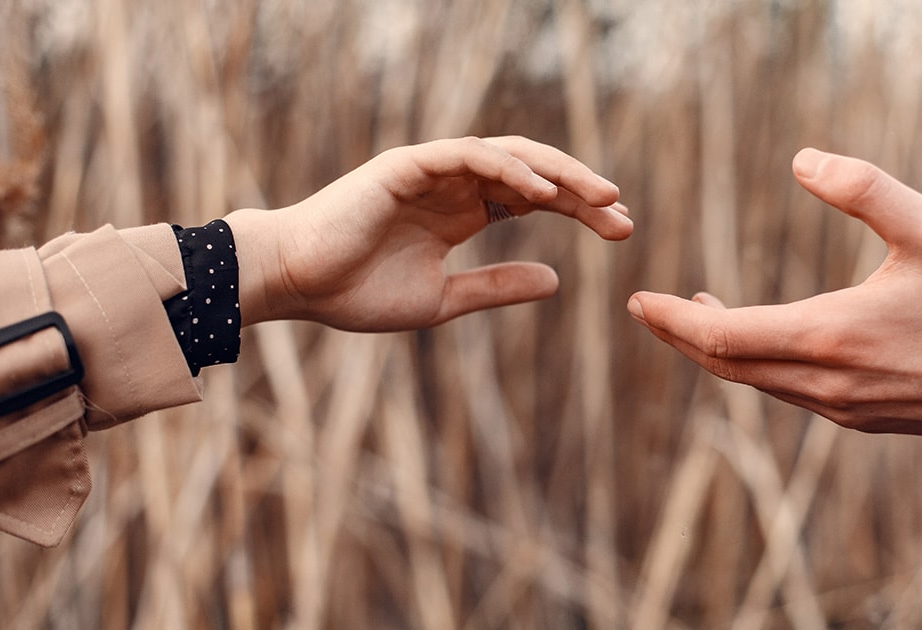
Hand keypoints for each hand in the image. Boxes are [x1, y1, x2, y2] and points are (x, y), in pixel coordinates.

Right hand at [227, 136, 631, 330]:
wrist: (297, 285)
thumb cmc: (357, 293)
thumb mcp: (444, 299)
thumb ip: (497, 287)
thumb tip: (557, 282)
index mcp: (463, 212)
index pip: (535, 199)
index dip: (579, 210)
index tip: (622, 230)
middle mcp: (454, 185)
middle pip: (534, 174)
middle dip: (582, 191)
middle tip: (624, 214)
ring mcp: (432, 170)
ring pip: (510, 156)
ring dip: (558, 173)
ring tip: (601, 197)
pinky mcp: (408, 164)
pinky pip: (469, 156)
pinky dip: (508, 168)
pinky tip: (544, 192)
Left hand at [627, 149, 921, 440]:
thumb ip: (863, 188)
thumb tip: (801, 159)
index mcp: (830, 337)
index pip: (723, 338)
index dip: (673, 320)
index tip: (639, 300)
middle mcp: (825, 383)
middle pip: (726, 367)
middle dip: (680, 337)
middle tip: (648, 309)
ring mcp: (841, 409)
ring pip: (756, 383)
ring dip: (719, 351)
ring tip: (697, 314)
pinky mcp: (859, 419)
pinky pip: (788, 394)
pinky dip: (757, 368)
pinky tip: (761, 341)